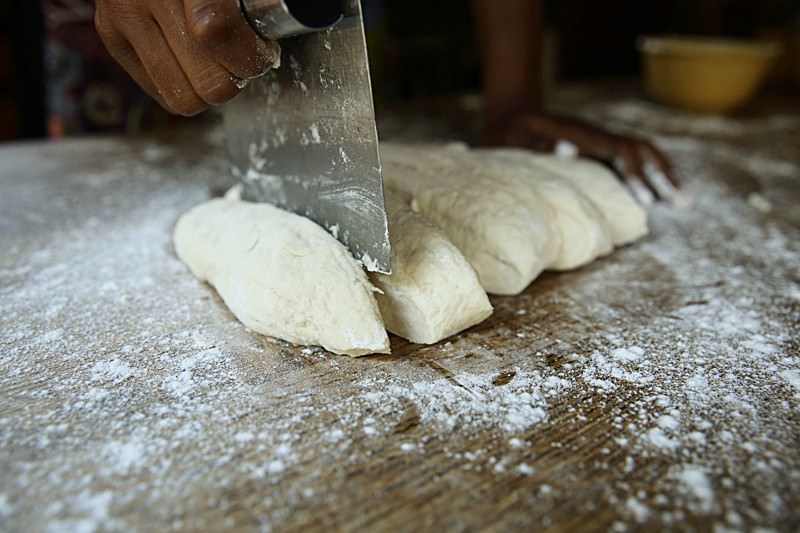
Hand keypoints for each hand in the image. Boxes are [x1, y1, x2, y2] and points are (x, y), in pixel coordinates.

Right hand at [95, 0, 278, 115]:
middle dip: (235, 77)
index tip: (262, 50)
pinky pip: (159, 92)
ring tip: (217, 61)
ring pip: (182, 97)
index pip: (217, 33)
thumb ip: (253, 5)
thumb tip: (265, 47)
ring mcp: (124, 16)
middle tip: (242, 58)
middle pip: (207, 82)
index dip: (250, 55)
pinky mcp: (111, 34)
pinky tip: (191, 59)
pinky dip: (184, 84)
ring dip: (209, 87)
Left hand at [482, 108, 682, 205]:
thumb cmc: (510, 134)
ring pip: (642, 153)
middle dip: (663, 175)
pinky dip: (651, 173)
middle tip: (683, 202)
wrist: (511, 115)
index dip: (634, 175)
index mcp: (582, 134)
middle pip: (641, 150)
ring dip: (664, 174)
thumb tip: (568, 151)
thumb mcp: (516, 139)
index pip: (619, 152)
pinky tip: (661, 192)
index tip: (647, 199)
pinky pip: (632, 158)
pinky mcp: (599, 148)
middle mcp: (597, 135)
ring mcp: (600, 140)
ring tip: (684, 200)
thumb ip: (539, 145)